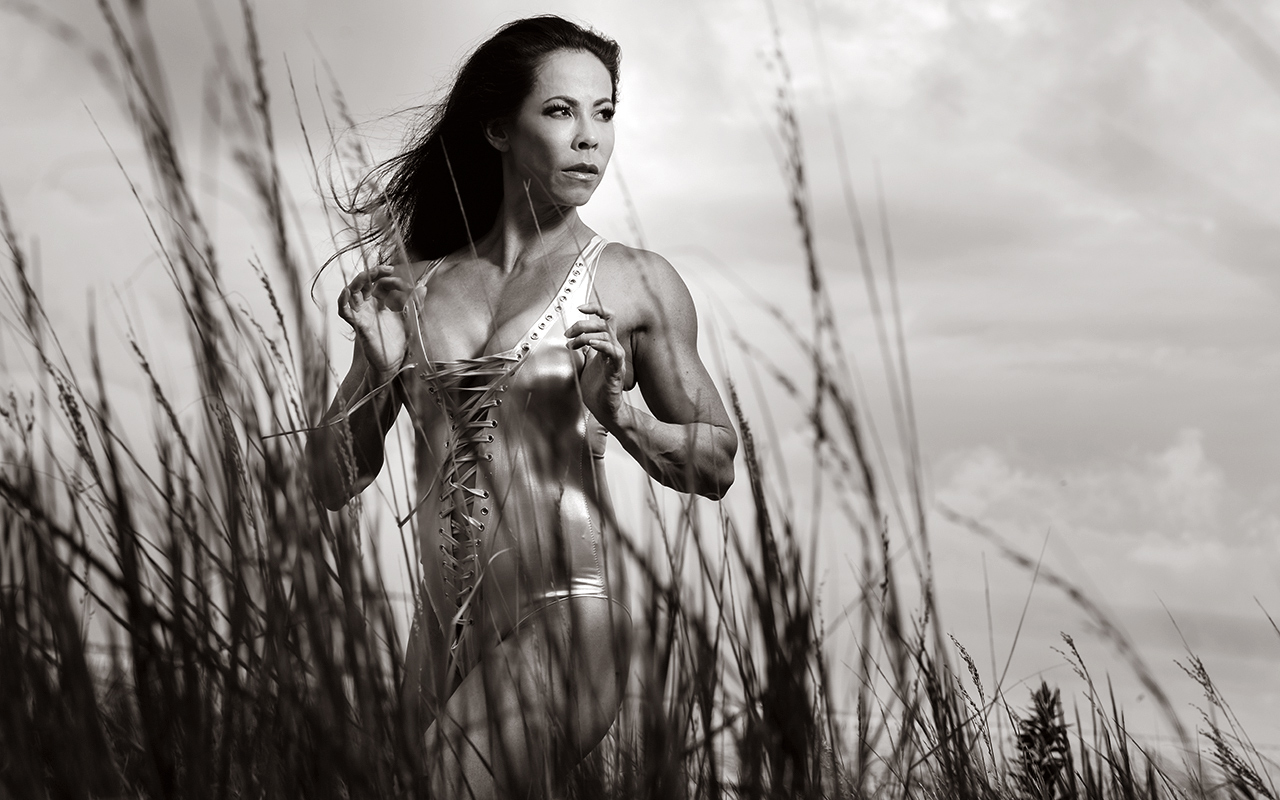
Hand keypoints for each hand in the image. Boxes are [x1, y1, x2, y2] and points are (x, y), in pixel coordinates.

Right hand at [338, 265, 410, 382]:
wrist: (395, 362)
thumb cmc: (399, 342)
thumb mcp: (411, 318)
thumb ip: (416, 303)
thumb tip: (423, 287)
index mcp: (381, 303)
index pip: (382, 283)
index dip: (391, 279)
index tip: (406, 285)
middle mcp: (370, 306)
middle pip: (365, 283)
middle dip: (374, 273)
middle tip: (386, 269)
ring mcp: (363, 314)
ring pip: (353, 292)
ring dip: (358, 282)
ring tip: (367, 275)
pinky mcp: (359, 325)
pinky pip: (345, 312)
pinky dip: (342, 302)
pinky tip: (347, 292)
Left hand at [565, 301, 625, 425]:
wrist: (604, 410)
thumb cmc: (597, 390)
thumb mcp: (585, 364)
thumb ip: (582, 350)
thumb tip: (572, 339)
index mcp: (606, 345)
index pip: (607, 318)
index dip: (595, 308)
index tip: (580, 308)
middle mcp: (613, 349)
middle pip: (605, 322)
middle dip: (583, 323)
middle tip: (568, 334)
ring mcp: (616, 359)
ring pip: (607, 334)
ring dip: (586, 335)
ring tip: (573, 344)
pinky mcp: (616, 370)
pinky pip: (613, 352)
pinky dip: (602, 344)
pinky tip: (590, 344)